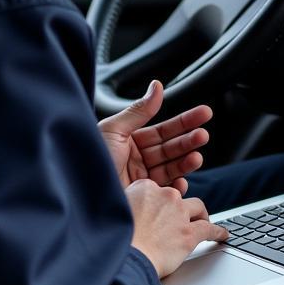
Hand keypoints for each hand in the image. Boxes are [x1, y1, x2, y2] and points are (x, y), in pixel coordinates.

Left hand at [98, 79, 211, 193]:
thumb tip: (157, 86)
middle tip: (203, 136)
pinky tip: (181, 181)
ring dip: (186, 162)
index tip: (204, 113)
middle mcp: (136, 159)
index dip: (185, 121)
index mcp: (129, 140)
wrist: (79, 197)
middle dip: (189, 141)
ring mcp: (141, 179)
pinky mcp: (143, 199)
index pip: (164, 129)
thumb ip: (139, 110)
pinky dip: (175, 187)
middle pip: (170, 148)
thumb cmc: (89, 161)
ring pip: (171, 168)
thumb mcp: (113, 130)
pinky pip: (165, 191)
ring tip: (196, 157)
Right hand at [125, 180, 227, 277]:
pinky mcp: (189, 233)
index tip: (156, 211)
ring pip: (197, 207)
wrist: (124, 259)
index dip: (157, 201)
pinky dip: (218, 232)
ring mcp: (179, 213)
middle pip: (176, 197)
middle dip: (176, 208)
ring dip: (199, 214)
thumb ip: (124, 205)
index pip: (156, 189)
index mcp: (144, 187)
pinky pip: (209, 229)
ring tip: (201, 221)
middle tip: (174, 220)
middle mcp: (165, 195)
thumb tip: (127, 210)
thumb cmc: (115, 240)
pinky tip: (222, 235)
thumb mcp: (114, 212)